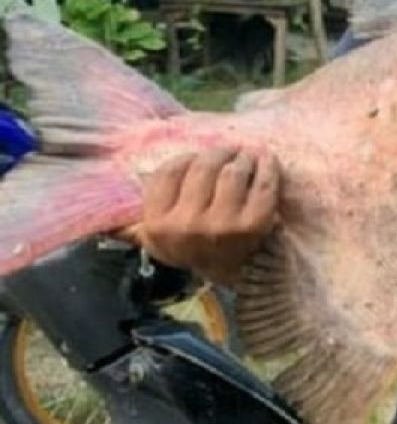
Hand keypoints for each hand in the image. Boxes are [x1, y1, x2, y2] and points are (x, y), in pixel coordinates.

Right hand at [124, 147, 280, 286]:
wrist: (235, 272)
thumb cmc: (195, 246)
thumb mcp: (157, 240)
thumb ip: (131, 228)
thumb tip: (101, 226)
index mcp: (159, 225)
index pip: (169, 171)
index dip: (185, 159)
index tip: (196, 158)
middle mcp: (188, 226)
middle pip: (203, 166)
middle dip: (217, 153)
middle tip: (227, 151)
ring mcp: (223, 225)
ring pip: (232, 171)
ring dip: (242, 157)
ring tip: (245, 156)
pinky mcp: (256, 224)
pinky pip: (263, 183)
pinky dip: (267, 167)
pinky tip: (266, 161)